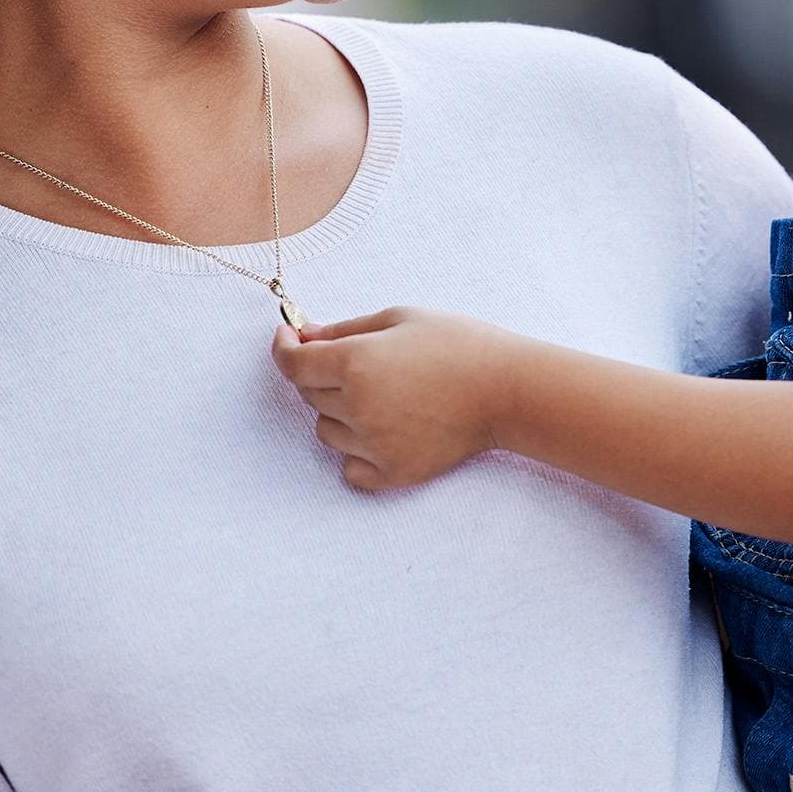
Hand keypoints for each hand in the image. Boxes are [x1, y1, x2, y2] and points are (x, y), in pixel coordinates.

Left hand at [270, 306, 526, 491]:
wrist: (507, 390)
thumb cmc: (458, 344)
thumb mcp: (400, 319)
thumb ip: (345, 329)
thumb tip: (305, 337)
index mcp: (355, 363)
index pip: (292, 364)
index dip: (284, 348)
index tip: (290, 338)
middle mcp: (357, 407)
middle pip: (309, 395)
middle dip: (321, 374)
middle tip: (358, 360)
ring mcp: (373, 444)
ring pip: (326, 431)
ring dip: (339, 412)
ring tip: (381, 395)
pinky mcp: (392, 473)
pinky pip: (349, 468)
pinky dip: (356, 452)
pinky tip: (382, 431)